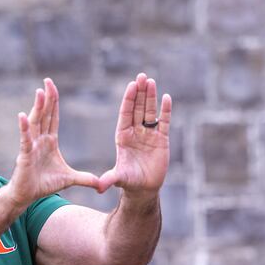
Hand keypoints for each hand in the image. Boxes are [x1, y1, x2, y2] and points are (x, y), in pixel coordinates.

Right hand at [6, 78, 99, 207]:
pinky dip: (24, 128)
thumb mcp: (69, 179)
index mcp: (49, 142)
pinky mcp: (25, 156)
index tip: (53, 87)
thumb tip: (100, 184)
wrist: (27, 196)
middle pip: (44, 115)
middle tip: (47, 81)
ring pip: (35, 123)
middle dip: (46, 98)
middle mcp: (39, 140)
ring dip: (37, 107)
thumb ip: (84, 179)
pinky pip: (25, 140)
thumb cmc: (43, 184)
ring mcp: (31, 147)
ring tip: (39, 92)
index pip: (52, 118)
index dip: (54, 103)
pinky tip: (22, 116)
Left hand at [97, 73, 171, 194]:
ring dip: (151, 97)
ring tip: (151, 81)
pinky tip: (166, 98)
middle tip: (142, 76)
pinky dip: (166, 111)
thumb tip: (98, 188)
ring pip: (150, 112)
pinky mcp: (162, 139)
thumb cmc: (129, 181)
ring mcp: (149, 134)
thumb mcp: (119, 179)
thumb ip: (110, 179)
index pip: (126, 114)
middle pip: (138, 108)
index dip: (129, 100)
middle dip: (140, 93)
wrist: (144, 188)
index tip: (132, 86)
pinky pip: (164, 122)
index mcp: (123, 136)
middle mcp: (135, 132)